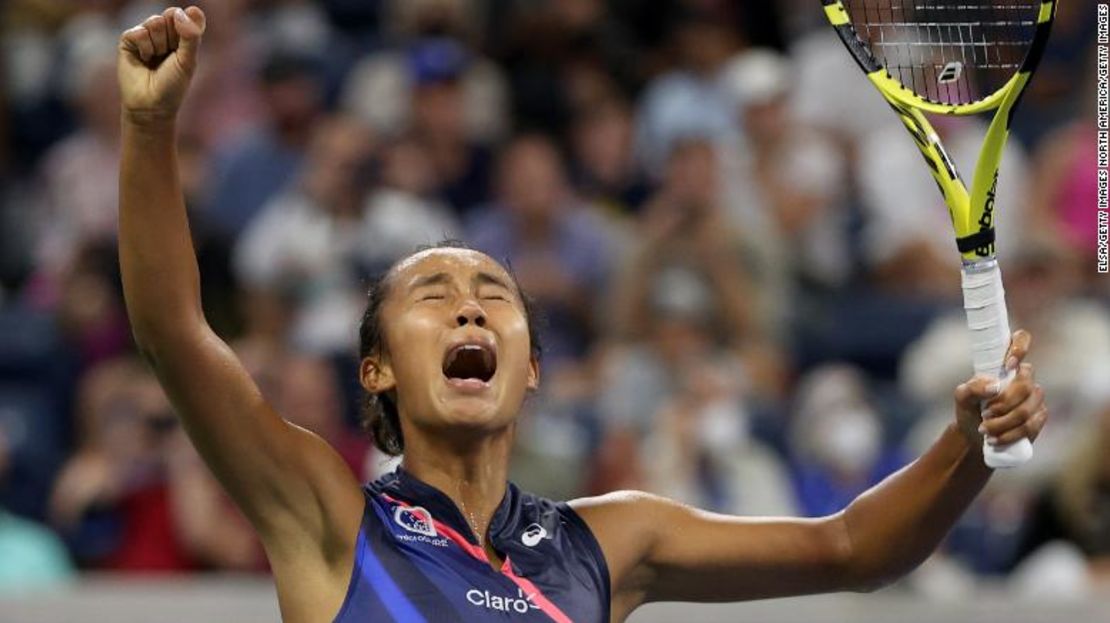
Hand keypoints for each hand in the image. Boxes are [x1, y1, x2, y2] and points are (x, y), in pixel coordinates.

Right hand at [118, 6, 205, 118]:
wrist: (151, 104)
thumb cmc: (173, 85)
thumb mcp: (188, 61)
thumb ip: (191, 35)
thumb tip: (181, 11)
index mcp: (180, 35)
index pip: (181, 14)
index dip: (184, 27)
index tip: (182, 47)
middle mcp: (162, 32)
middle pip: (169, 16)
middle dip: (171, 40)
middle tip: (167, 57)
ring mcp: (144, 35)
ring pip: (154, 22)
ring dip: (158, 45)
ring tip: (154, 60)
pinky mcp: (128, 40)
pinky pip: (139, 32)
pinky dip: (144, 48)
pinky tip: (143, 60)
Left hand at [953, 330, 1046, 447]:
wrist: (975, 436)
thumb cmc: (970, 409)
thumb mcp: (962, 398)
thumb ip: (971, 388)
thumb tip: (995, 386)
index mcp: (1005, 365)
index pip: (1021, 339)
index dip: (1019, 347)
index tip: (1008, 365)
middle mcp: (1024, 377)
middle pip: (1025, 385)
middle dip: (1002, 404)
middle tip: (985, 415)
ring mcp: (1035, 397)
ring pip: (1026, 410)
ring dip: (1003, 423)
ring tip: (985, 429)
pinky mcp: (1039, 417)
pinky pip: (1031, 425)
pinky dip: (1010, 434)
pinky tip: (996, 439)